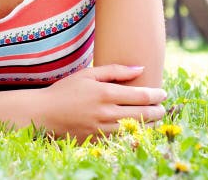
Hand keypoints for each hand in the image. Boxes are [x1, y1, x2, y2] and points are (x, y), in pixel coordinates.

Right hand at [36, 65, 166, 140]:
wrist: (44, 114)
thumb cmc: (66, 90)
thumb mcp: (88, 74)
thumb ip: (115, 70)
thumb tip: (140, 68)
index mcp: (105, 93)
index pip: (141, 96)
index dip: (156, 95)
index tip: (163, 93)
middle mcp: (106, 112)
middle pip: (143, 113)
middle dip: (158, 111)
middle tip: (163, 107)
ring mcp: (102, 129)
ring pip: (135, 128)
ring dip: (150, 124)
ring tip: (156, 119)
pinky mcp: (97, 140)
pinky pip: (122, 138)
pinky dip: (134, 133)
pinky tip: (139, 128)